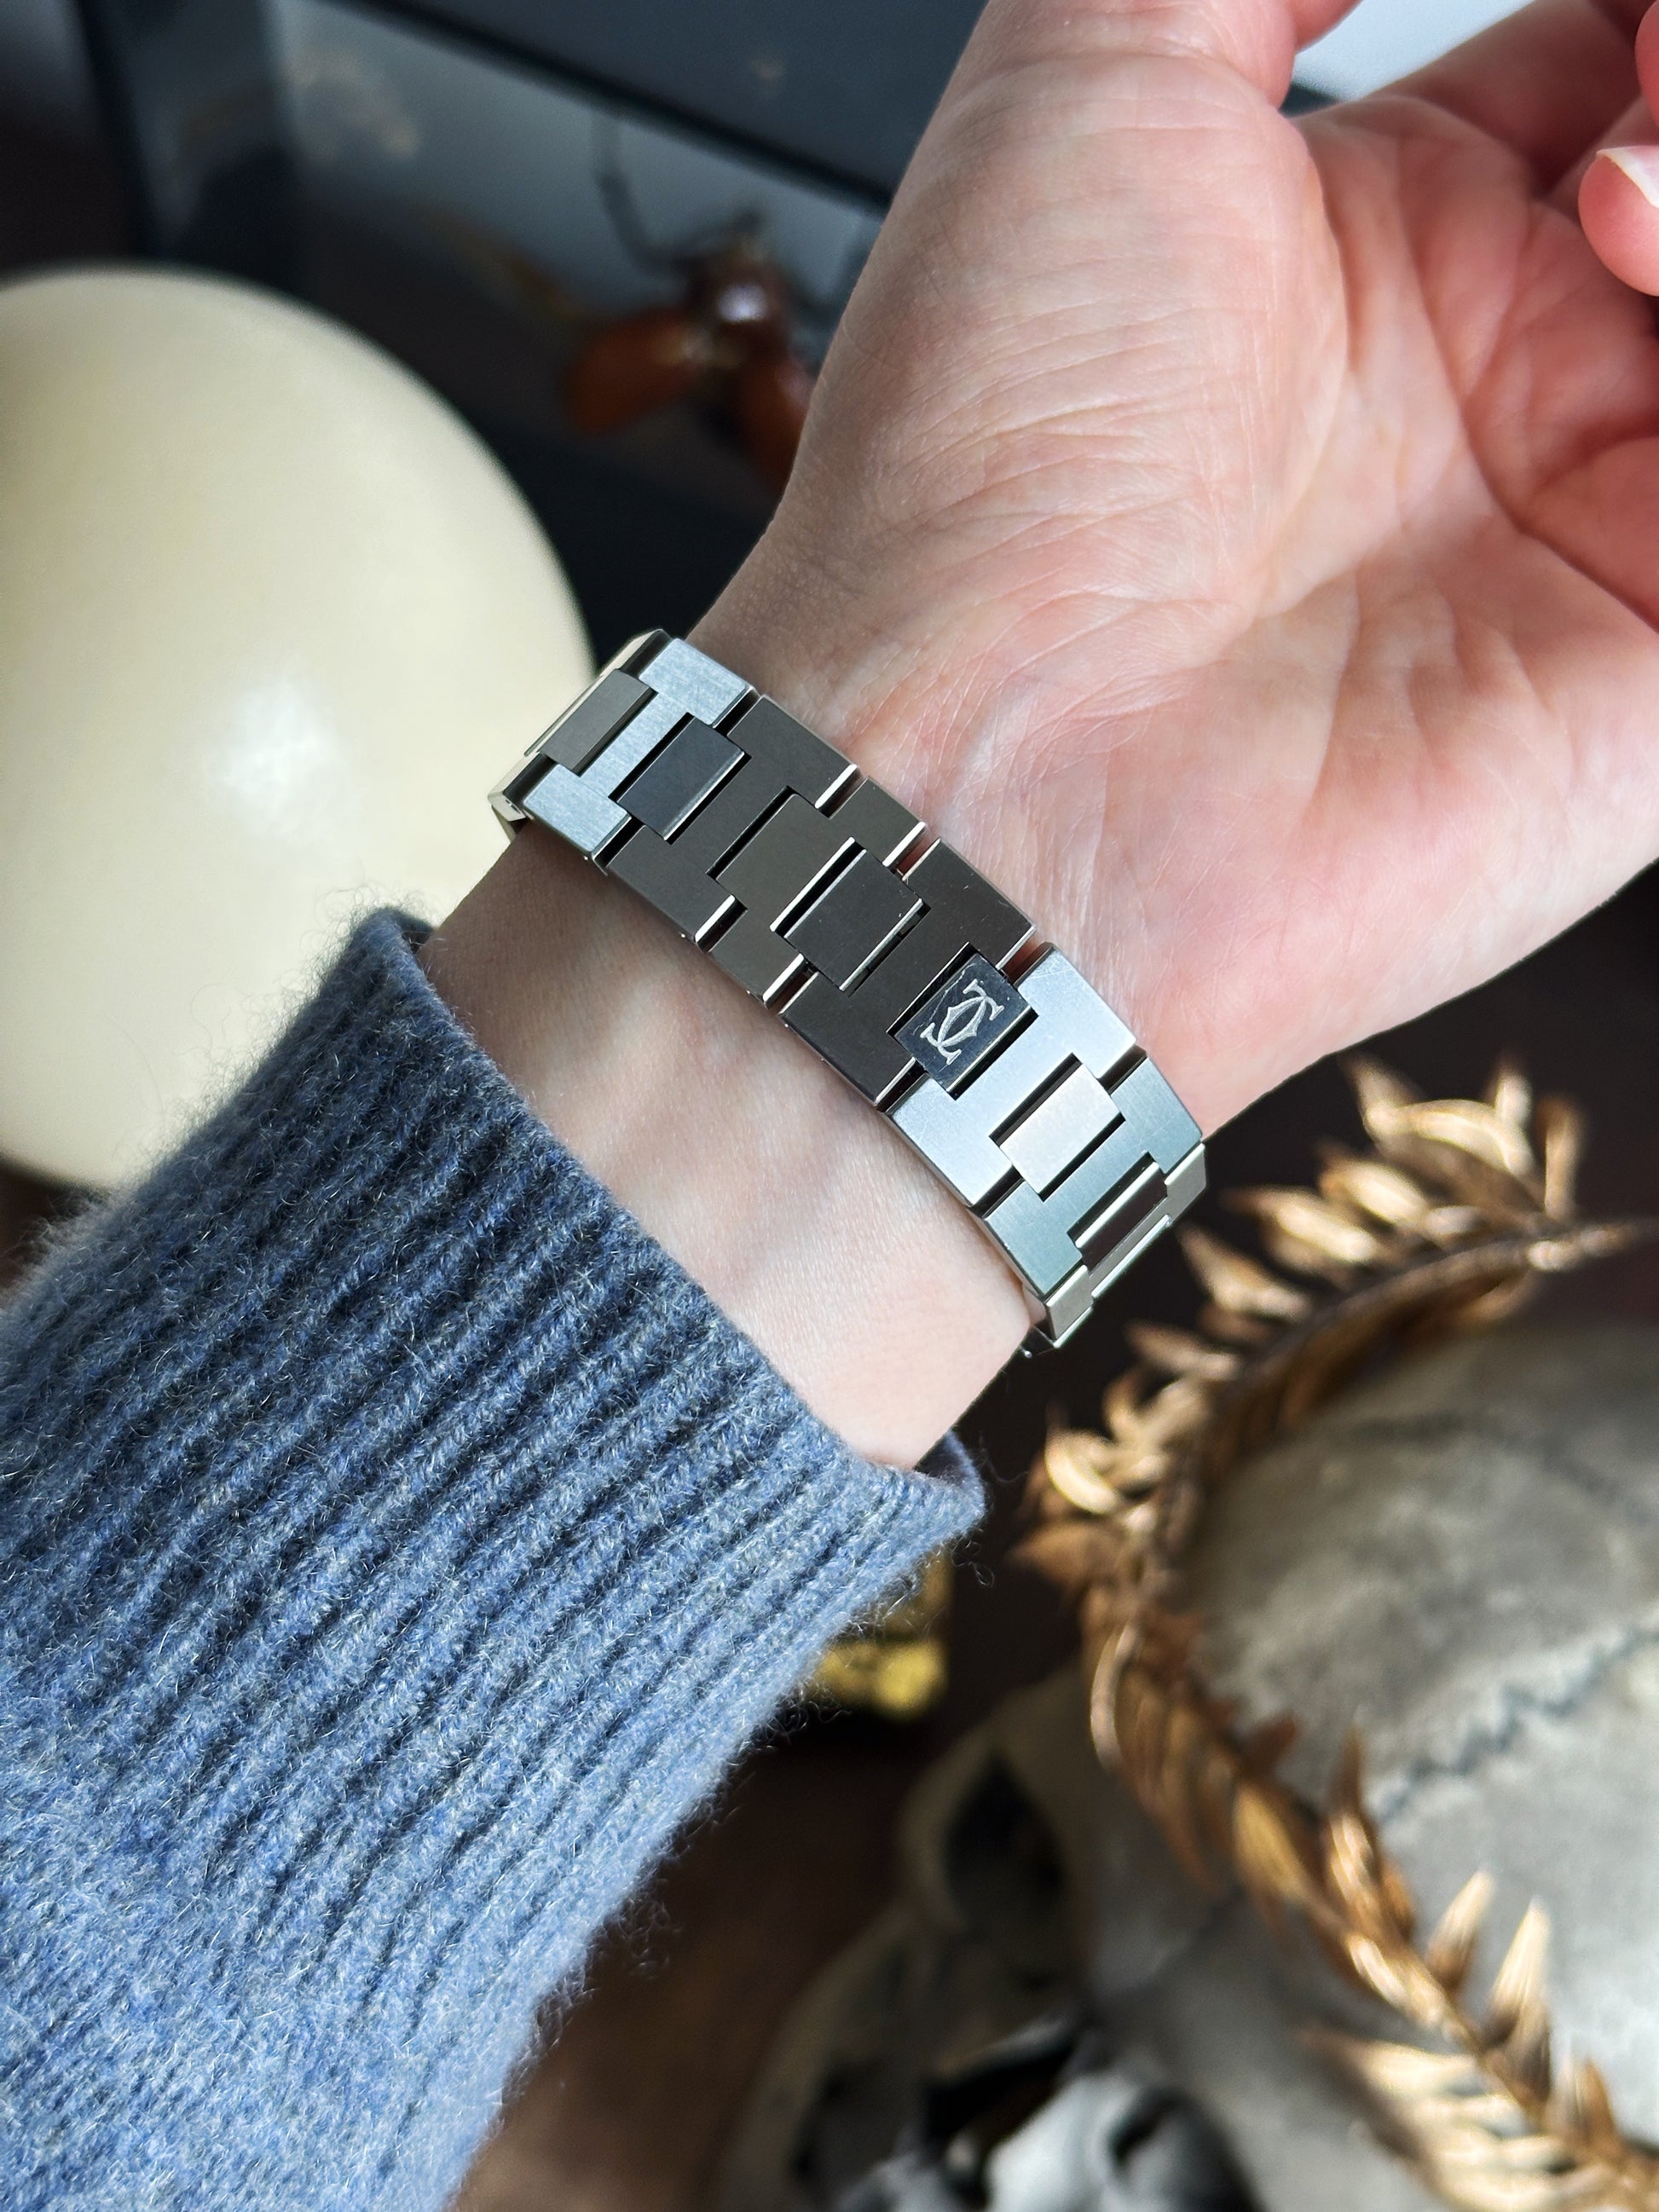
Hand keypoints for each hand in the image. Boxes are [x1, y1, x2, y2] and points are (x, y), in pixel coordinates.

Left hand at [433, 0, 1658, 1461]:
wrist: (982, 759)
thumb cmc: (984, 471)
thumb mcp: (1083, 91)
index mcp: (1388, 245)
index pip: (1608, 58)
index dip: (1632, 5)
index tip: (1611, 0)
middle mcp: (1503, 381)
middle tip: (1627, 92)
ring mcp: (1593, 524)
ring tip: (1623, 195)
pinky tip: (1647, 273)